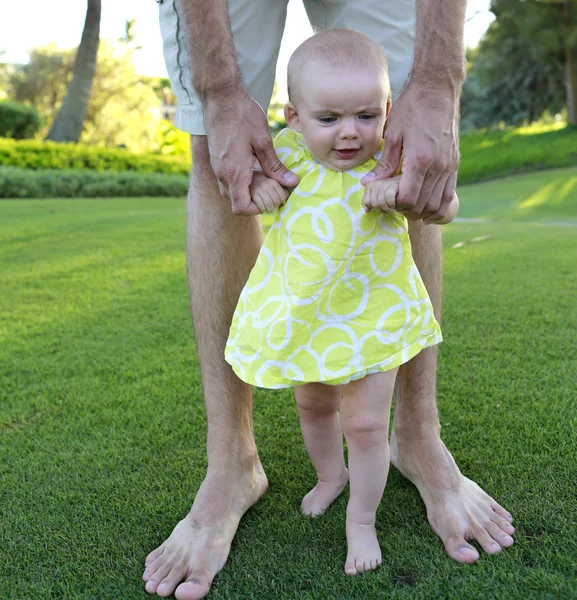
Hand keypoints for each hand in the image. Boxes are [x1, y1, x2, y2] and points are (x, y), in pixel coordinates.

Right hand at [203, 88, 298, 215]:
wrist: (219, 96)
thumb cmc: (242, 115)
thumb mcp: (263, 141)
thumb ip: (275, 166)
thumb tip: (292, 182)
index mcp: (234, 172)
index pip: (241, 208)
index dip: (257, 209)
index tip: (271, 197)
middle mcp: (222, 174)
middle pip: (237, 202)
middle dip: (255, 199)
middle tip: (272, 185)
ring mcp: (216, 168)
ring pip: (232, 192)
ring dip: (248, 190)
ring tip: (264, 175)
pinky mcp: (216, 161)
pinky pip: (228, 180)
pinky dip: (241, 180)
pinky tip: (254, 166)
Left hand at [361, 81, 459, 222]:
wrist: (438, 89)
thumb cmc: (412, 108)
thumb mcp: (393, 135)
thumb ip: (383, 164)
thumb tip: (368, 184)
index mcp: (420, 160)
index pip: (408, 198)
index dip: (395, 204)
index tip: (385, 200)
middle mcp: (438, 167)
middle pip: (422, 205)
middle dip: (405, 211)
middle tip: (392, 206)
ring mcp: (449, 166)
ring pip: (437, 204)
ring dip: (421, 212)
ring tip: (407, 209)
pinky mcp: (454, 164)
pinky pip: (449, 195)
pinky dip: (438, 207)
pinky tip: (426, 210)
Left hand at [362, 176, 399, 212]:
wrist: (401, 183)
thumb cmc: (387, 191)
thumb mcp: (376, 196)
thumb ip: (369, 202)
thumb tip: (367, 210)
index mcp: (369, 186)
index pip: (366, 202)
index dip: (372, 207)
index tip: (378, 208)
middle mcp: (375, 184)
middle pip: (374, 204)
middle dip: (381, 210)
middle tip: (387, 211)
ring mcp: (383, 184)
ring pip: (381, 203)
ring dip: (387, 209)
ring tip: (391, 210)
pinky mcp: (392, 185)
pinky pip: (389, 199)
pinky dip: (392, 204)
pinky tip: (394, 206)